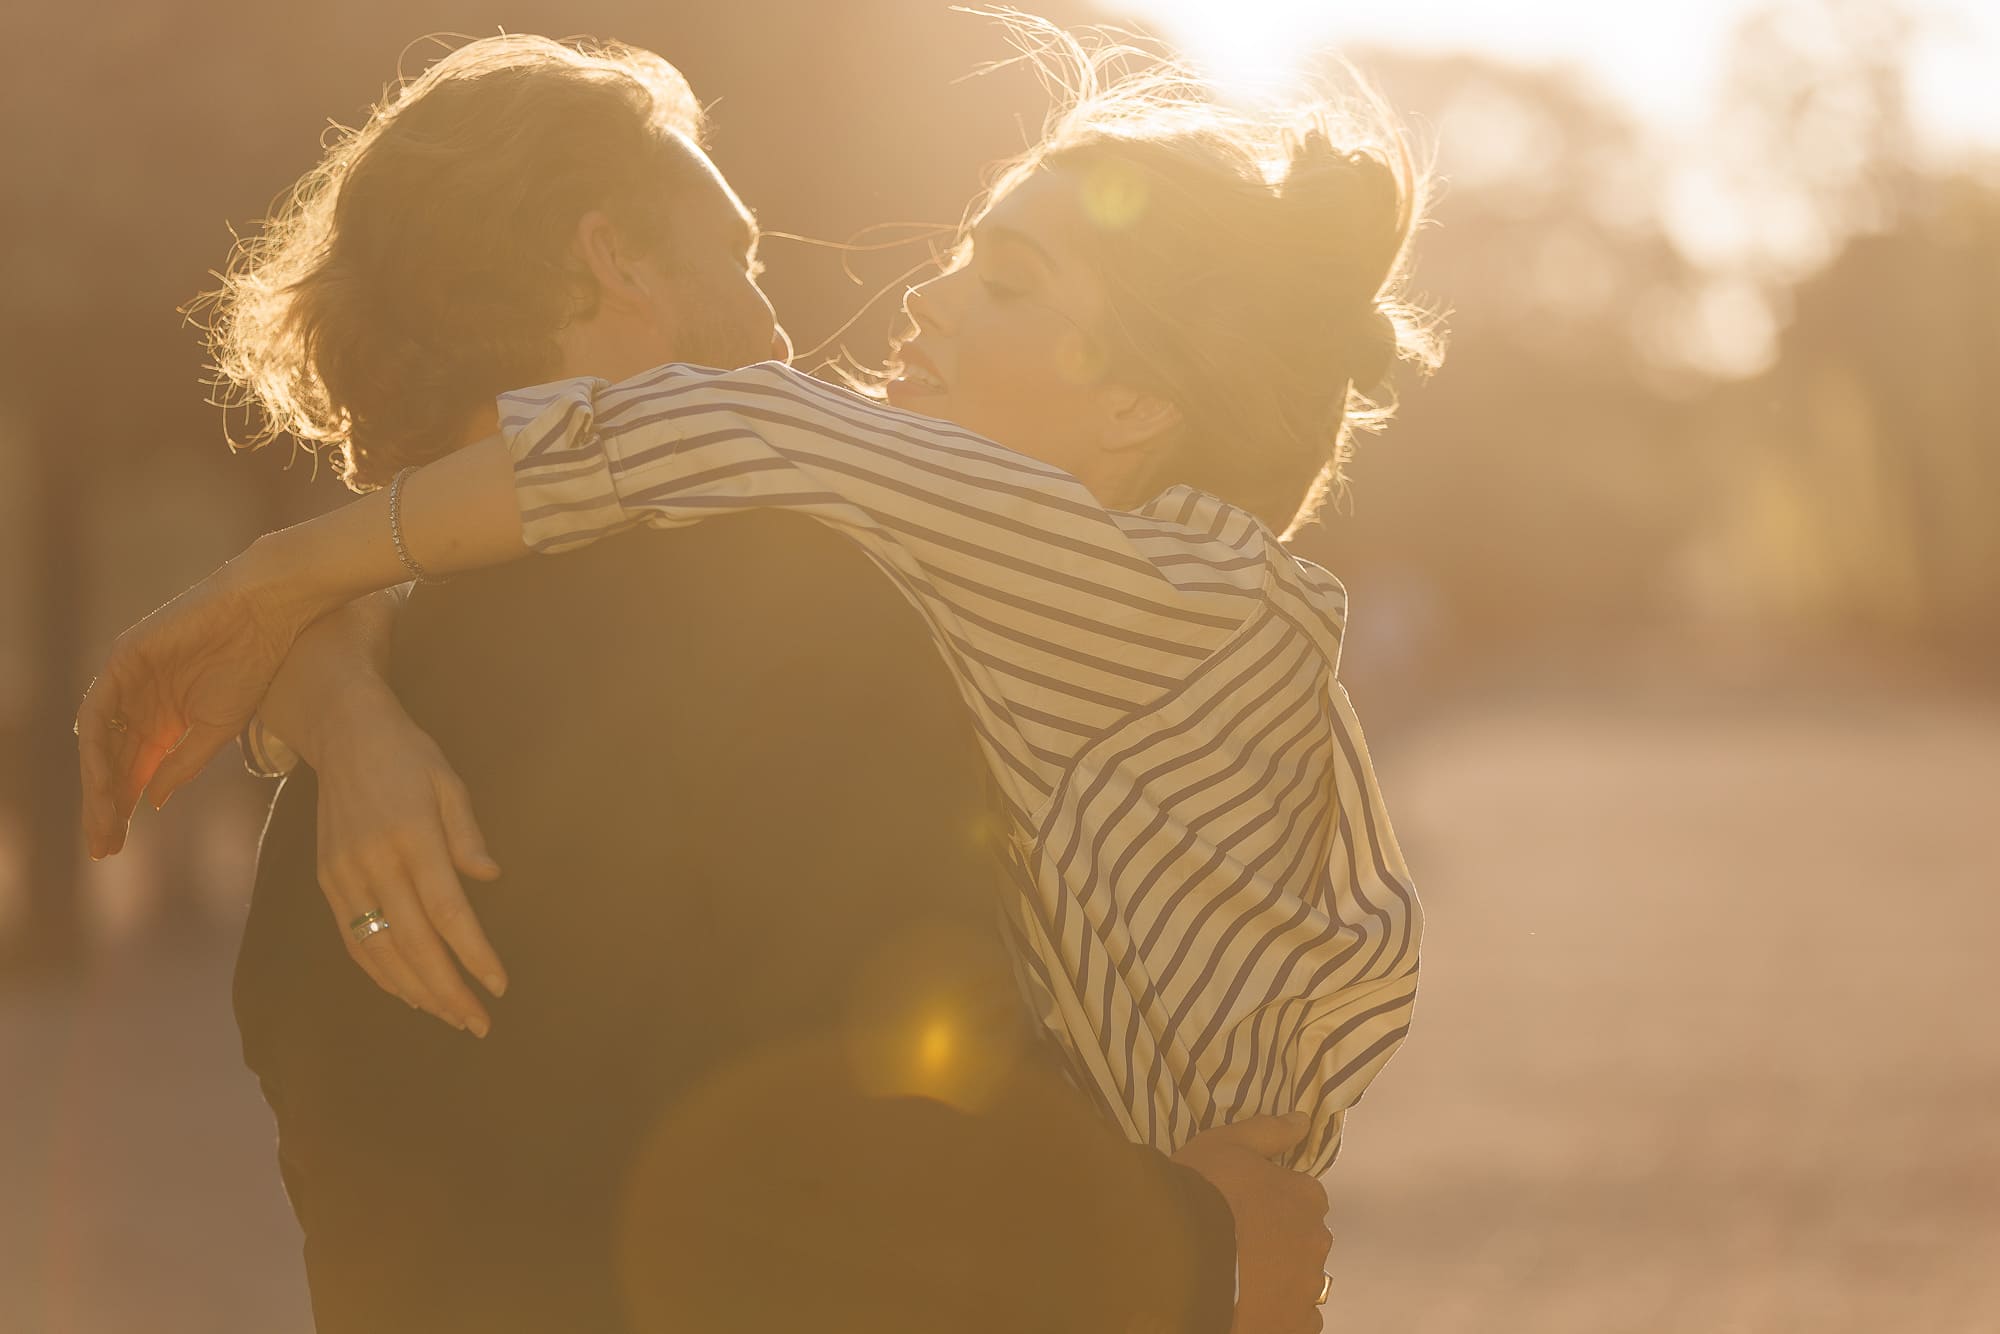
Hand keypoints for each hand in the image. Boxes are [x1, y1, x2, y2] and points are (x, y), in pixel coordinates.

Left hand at [77, 543, 319, 857]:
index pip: (131, 772)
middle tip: (103, 846)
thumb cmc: (252, 665)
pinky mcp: (124, 657)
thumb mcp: (216, 728)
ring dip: (97, 782)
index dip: (122, 810)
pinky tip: (103, 778)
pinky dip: (98, 744)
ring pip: (99, 741)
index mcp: (162, 720)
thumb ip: (182, 763)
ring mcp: (126, 679)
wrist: (264, 614)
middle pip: (109, 762)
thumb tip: (152, 801)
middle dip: (104, 806)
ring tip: (103, 818)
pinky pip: (99, 709)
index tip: (115, 847)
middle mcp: (137, 702)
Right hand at [312, 682, 506, 1036]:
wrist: (343, 735)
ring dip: (415, 990)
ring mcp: (344, 875)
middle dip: (447, 989)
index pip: (447, 911)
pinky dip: (380, 972)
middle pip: (412, 943)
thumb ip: (467, 834)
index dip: (472, 954)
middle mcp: (373, 861)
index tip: (498, 985)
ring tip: (450, 1016)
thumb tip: (489, 877)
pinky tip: (408, 992)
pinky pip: (353, 940)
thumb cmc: (408, 756)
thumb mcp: (449, 782)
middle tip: (478, 1023)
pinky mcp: (328, 881)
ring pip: (378, 949)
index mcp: (411, 836)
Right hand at [1171, 1111, 1332, 1333]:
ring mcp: (1308, 1287)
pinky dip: (1274, 1310)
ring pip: (1297, 1279)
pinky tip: (1243, 1303)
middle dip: (1277, 1239)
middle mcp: (1317, 1241)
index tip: (1240, 1206)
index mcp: (1306, 1196)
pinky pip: (1292, 1316)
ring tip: (1234, 1276)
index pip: (1301, 1194)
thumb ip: (1267, 1131)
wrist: (1184, 1261)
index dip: (1270, 1199)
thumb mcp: (1225, 1145)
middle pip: (1301, 1237)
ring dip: (1276, 1276)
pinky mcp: (1294, 1324)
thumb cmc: (1205, 1192)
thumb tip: (1303, 1119)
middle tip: (1234, 1241)